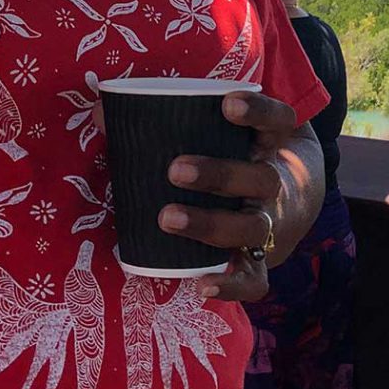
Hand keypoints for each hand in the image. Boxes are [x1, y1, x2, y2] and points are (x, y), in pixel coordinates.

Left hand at [156, 90, 318, 303]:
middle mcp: (273, 183)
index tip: (227, 103)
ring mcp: (270, 224)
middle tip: (175, 170)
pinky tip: (202, 285)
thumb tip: (102, 111)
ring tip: (167, 218)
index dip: (258, 112)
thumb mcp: (221, 134)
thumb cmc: (235, 158)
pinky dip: (232, 285)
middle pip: (261, 179)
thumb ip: (168, 121)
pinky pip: (255, 280)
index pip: (278, 122)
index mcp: (267, 145)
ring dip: (211, 224)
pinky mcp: (261, 260)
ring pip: (252, 227)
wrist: (287, 204)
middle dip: (219, 175)